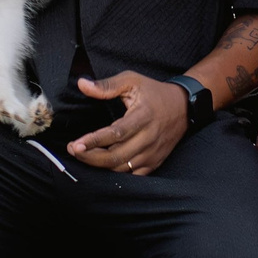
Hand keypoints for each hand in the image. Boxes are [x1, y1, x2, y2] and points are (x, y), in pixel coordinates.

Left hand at [67, 71, 190, 174]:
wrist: (184, 107)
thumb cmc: (154, 93)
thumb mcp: (132, 81)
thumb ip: (107, 85)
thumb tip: (82, 84)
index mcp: (143, 116)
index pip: (116, 133)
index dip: (94, 141)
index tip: (75, 144)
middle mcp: (149, 138)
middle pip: (116, 156)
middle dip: (90, 157)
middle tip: (73, 150)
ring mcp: (152, 153)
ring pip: (122, 169)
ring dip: (99, 165)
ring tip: (83, 155)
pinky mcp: (154, 162)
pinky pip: (132, 176)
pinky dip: (115, 173)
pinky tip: (101, 165)